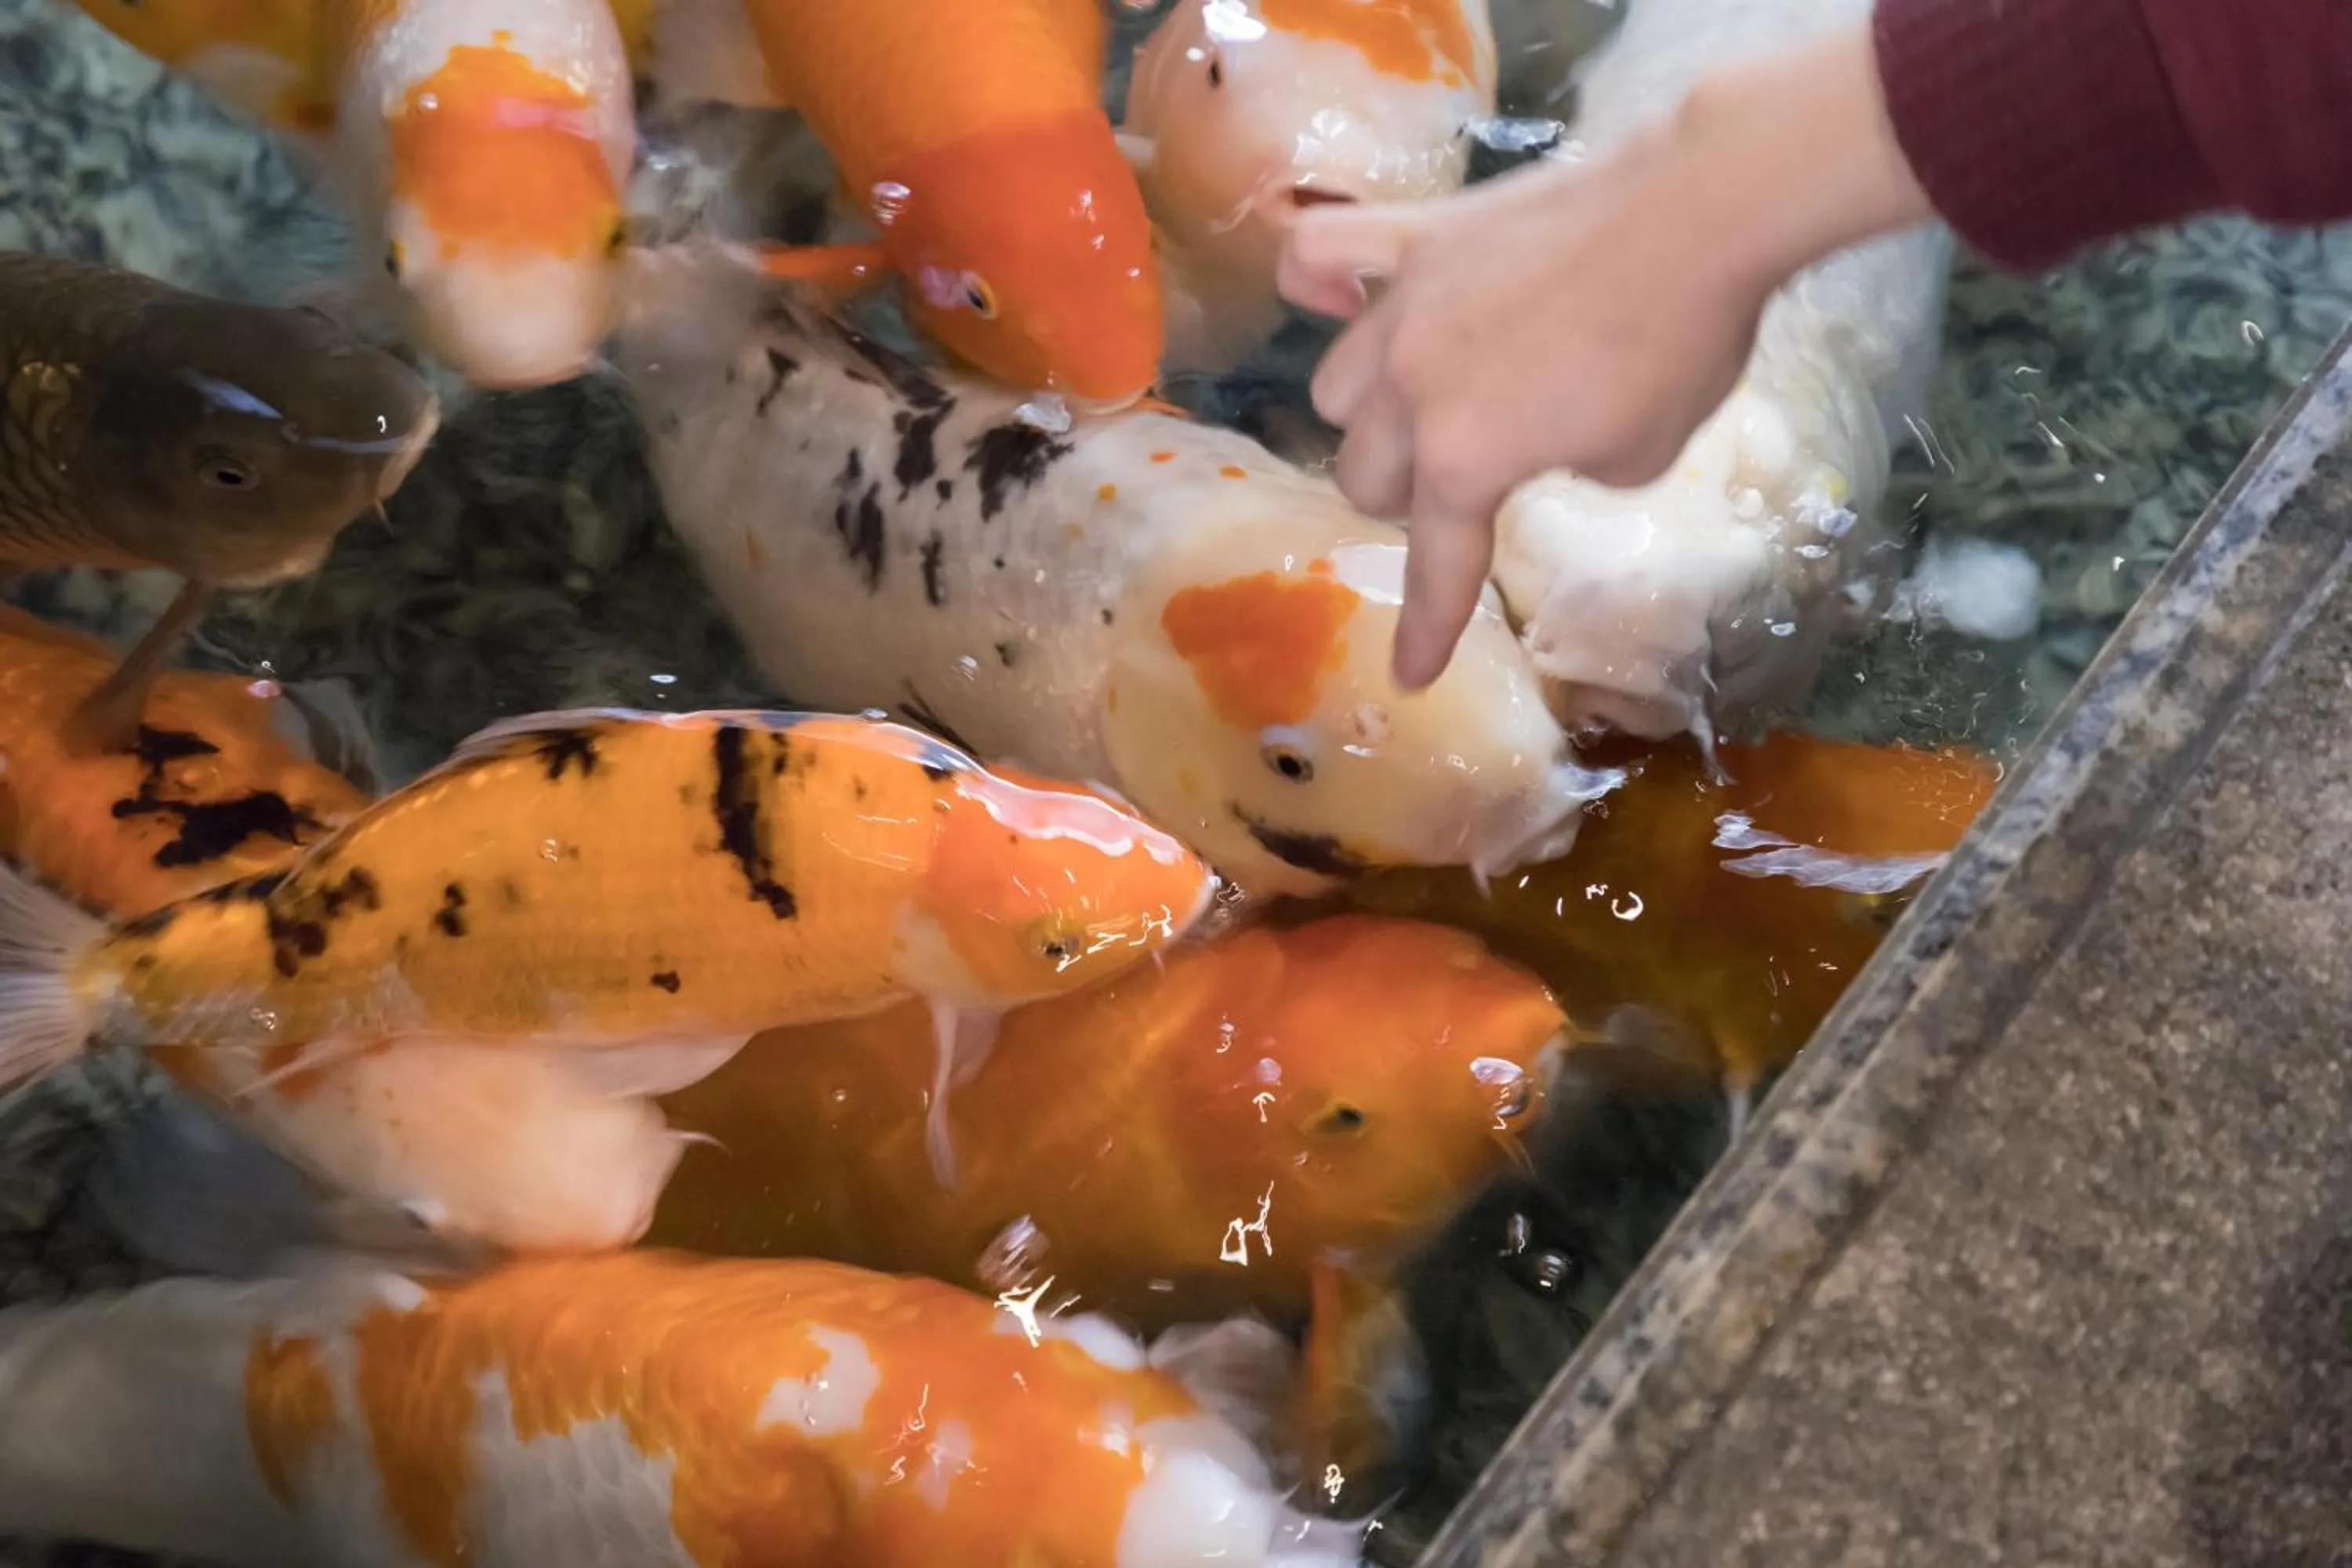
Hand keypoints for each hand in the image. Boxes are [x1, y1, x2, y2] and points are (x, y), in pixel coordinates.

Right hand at [1277, 24, 1932, 690]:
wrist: (1697, 212)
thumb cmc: (1683, 345)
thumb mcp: (1638, 453)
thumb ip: (1564, 464)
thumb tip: (1540, 437)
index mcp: (1466, 460)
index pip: (1436, 567)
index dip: (1426, 629)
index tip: (1409, 677)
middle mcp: (1412, 391)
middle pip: (1363, 474)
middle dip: (1405, 497)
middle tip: (1456, 486)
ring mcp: (1401, 306)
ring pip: (1335, 386)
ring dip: (1371, 414)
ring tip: (1417, 401)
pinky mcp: (1416, 236)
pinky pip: (1321, 257)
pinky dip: (1321, 284)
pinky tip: (1341, 299)